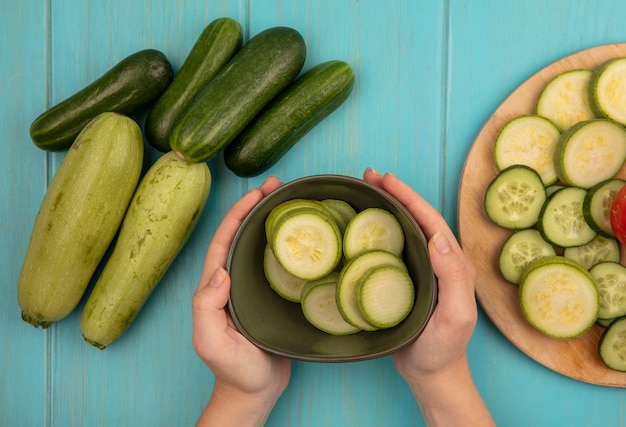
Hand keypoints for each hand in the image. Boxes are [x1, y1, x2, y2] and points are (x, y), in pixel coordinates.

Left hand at [191, 175, 290, 426]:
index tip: (257, 193)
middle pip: (243, 234)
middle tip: (278, 185)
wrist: (255, 391)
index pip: (224, 240)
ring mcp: (253, 287)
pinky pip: (279, 263)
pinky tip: (306, 236)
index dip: (238, 213)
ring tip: (292, 200)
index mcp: (216, 286)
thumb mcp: (211, 342)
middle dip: (257, 206)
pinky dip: (289, 245)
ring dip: (273, 221)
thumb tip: (220, 271)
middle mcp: (234, 280)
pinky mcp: (272, 297)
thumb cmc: (232, 370)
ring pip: (262, 245)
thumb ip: (206, 308)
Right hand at [363, 168, 493, 426]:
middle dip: (392, 193)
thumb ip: (454, 277)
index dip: (408, 196)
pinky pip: (386, 250)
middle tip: (367, 176)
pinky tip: (355, 230)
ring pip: (399, 230)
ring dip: (382, 208)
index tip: (386, 179)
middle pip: (413, 217)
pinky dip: (372, 234)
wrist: (431, 374)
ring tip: (360, 192)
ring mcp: (418, 269)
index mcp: (451, 261)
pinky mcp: (401, 281)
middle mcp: (435, 260)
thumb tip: (436, 236)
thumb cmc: (444, 348)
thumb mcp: (457, 316)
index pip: (429, 219)